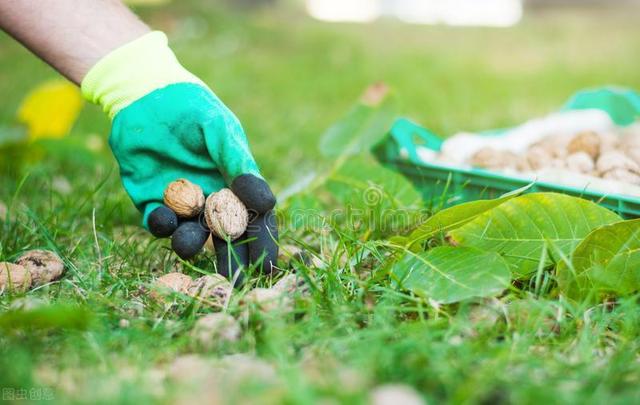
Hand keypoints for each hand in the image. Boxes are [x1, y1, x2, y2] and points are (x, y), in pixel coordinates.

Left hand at [82, 32, 277, 280]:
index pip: (254, 219)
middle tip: (233, 284)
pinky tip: (162, 217)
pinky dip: (161, 224)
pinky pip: (158, 222)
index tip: (270, 265)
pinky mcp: (150, 201)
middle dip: (230, 260)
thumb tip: (266, 203)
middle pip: (224, 237)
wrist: (145, 94)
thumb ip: (237, 164)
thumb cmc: (191, 108)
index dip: (263, 242)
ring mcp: (180, 202)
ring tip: (189, 244)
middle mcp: (210, 197)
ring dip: (190, 243)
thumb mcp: (219, 131)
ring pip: (189, 235)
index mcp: (235, 183)